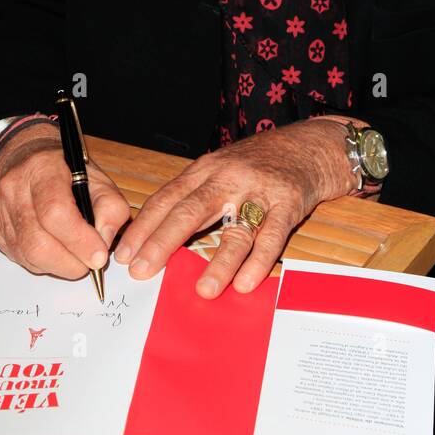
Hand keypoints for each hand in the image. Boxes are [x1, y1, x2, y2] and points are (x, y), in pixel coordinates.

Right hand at [0, 126, 129, 278]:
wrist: (28, 160)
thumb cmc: (67, 173)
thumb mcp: (99, 181)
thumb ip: (111, 209)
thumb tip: (104, 241)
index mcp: (43, 169)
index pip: (55, 211)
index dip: (79, 239)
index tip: (99, 256)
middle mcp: (15, 188)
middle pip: (37, 241)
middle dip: (70, 262)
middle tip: (89, 264)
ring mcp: (0, 210)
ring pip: (28, 255)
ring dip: (58, 266)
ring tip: (75, 257)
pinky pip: (20, 258)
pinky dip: (44, 263)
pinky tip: (56, 251)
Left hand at [115, 118, 355, 298]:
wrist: (310, 144)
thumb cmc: (259, 163)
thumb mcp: (221, 168)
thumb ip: (194, 196)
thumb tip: (157, 237)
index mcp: (206, 170)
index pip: (167, 198)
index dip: (144, 226)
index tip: (125, 254)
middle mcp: (228, 177)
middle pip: (191, 210)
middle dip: (163, 242)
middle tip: (143, 271)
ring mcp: (259, 190)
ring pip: (235, 229)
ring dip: (219, 262)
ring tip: (203, 290)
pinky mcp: (289, 203)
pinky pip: (273, 235)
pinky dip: (259, 261)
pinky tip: (246, 282)